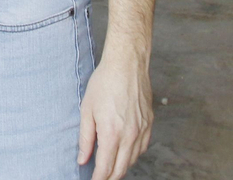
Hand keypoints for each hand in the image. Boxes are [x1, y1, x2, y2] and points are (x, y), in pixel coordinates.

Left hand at [78, 51, 152, 179]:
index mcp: (112, 133)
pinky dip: (133, 155)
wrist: (127, 64)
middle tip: (100, 178)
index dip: (98, 179)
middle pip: (121, 169)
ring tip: (110, 166)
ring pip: (133, 160)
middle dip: (110, 177)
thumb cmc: (105, 83)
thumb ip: (85, 138)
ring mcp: (142, 130)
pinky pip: (142, 148)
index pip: (105, 168)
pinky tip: (125, 152)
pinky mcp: (149, 123)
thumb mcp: (87, 110)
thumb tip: (83, 159)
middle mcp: (130, 135)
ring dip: (121, 167)